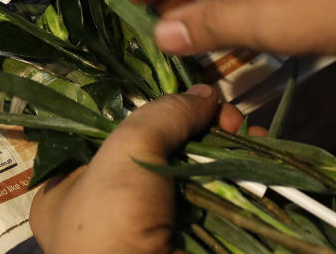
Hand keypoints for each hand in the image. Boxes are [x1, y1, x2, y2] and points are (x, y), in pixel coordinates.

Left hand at [30, 85, 258, 253]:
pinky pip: (223, 200)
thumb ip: (161, 116)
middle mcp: (114, 205)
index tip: (187, 98)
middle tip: (227, 115)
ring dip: (227, 147)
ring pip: (198, 173)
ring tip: (246, 131)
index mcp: (75, 186)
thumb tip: (203, 95)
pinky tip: (260, 154)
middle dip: (200, 127)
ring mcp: (160, 227)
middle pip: (165, 150)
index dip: (155, 113)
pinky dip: (244, 177)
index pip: (116, 135)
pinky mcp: (199, 240)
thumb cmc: (112, 223)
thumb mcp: (125, 154)